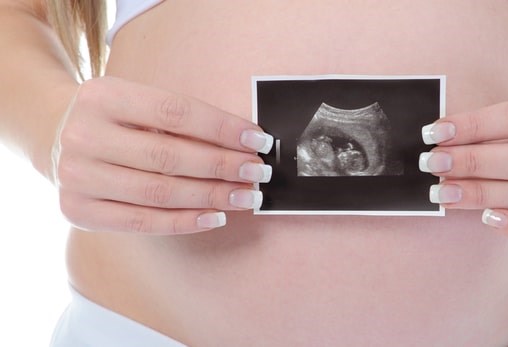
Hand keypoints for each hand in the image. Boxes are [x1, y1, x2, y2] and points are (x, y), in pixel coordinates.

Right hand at [53, 77, 273, 233]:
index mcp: (103, 96)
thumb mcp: (139, 102)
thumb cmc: (117, 118)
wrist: (57, 134)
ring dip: (212, 196)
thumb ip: (183, 120)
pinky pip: (142, 222)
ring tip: (246, 197)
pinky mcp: (79, 210)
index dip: (222, 128)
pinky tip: (215, 216)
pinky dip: (185, 221)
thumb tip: (244, 144)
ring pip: (159, 192)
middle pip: (169, 156)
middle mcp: (84, 135)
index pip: (175, 113)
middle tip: (257, 173)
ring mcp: (77, 176)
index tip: (257, 140)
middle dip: (223, 166)